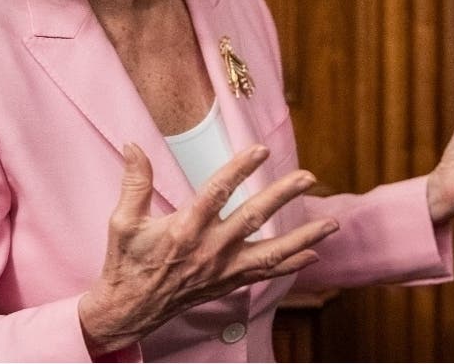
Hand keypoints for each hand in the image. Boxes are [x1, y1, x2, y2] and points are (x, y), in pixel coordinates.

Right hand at [78, 143, 338, 357]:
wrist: (129, 310)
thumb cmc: (126, 263)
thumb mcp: (122, 221)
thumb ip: (134, 181)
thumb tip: (133, 144)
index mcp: (184, 230)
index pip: (216, 192)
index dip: (239, 169)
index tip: (260, 150)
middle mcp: (209, 250)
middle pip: (253, 218)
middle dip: (282, 196)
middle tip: (307, 177)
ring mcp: (222, 269)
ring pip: (271, 252)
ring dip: (304, 237)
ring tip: (331, 224)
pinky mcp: (228, 283)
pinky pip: (266, 274)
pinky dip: (292, 265)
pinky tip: (314, 255)